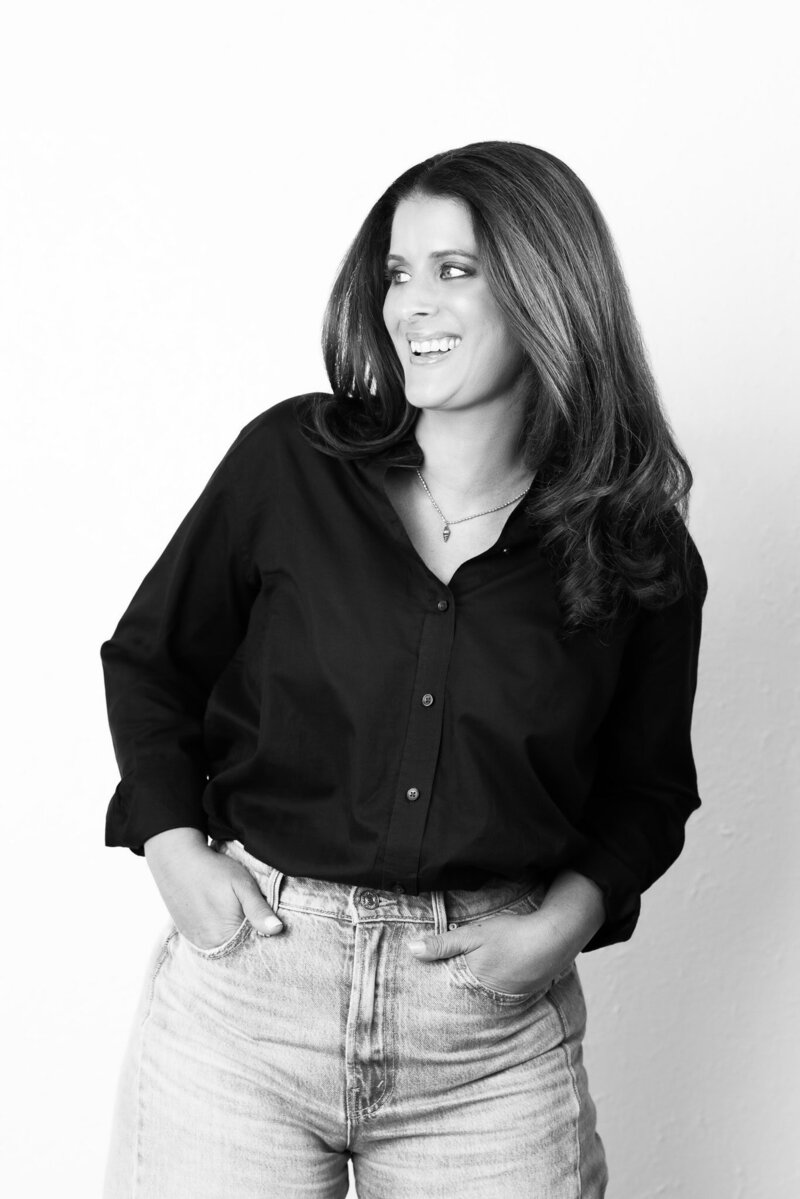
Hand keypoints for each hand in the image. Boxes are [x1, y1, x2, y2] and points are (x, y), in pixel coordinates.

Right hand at [144, 828, 283, 949]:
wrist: (177, 860)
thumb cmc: (213, 870)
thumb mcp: (242, 885)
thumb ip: (259, 909)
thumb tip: (278, 930)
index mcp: (225, 936)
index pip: (254, 944)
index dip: (261, 929)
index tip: (261, 912)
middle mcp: (209, 945)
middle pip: (239, 945)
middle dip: (247, 930)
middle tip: (241, 905)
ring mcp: (196, 941)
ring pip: (225, 942)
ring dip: (231, 930)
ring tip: (227, 906)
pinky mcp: (188, 934)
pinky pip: (210, 938)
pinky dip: (217, 928)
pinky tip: (217, 910)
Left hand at [407, 870, 605, 994]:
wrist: (554, 939)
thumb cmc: (511, 935)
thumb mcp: (473, 934)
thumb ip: (442, 943)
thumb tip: (410, 950)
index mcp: (472, 984)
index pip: (446, 992)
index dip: (434, 989)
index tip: (419, 990)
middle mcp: (488, 998)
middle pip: (464, 996)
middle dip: (453, 993)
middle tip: (438, 991)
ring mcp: (506, 998)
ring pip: (482, 995)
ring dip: (475, 989)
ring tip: (468, 983)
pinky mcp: (521, 993)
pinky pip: (500, 993)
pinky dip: (495, 985)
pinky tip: (496, 975)